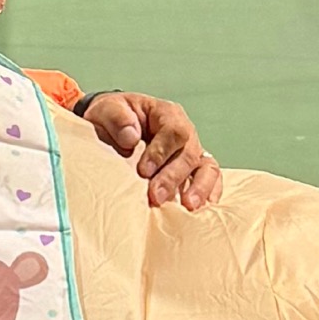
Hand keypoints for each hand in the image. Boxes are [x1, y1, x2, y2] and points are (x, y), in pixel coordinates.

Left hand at [81, 90, 223, 208]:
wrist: (113, 129)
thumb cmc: (113, 119)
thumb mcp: (107, 109)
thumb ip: (117, 118)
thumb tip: (131, 137)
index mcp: (166, 114)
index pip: (173, 131)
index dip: (161, 152)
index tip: (144, 171)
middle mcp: (185, 133)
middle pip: (189, 153)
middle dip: (173, 177)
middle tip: (157, 197)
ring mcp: (192, 152)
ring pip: (207, 167)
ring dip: (199, 188)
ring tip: (188, 207)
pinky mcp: (193, 171)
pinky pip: (211, 180)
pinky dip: (209, 193)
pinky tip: (199, 209)